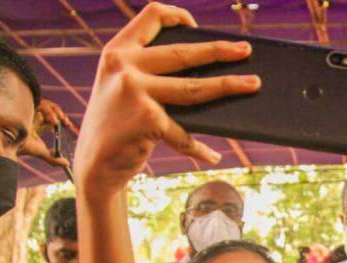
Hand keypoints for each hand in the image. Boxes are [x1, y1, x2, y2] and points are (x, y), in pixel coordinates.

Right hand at [19, 99, 71, 166]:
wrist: (11, 141)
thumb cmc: (23, 146)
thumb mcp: (41, 152)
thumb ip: (54, 158)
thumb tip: (67, 164)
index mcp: (38, 125)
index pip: (52, 119)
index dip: (61, 120)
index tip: (68, 125)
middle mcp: (34, 117)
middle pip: (50, 110)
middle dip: (60, 114)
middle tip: (66, 122)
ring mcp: (30, 110)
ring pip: (47, 105)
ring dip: (54, 112)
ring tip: (57, 121)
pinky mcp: (28, 106)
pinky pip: (42, 104)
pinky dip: (49, 111)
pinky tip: (50, 119)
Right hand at [73, 2, 259, 196]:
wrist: (94, 163)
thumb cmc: (116, 125)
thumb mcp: (120, 87)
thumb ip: (146, 71)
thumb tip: (204, 68)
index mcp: (117, 52)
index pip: (150, 16)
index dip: (178, 16)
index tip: (197, 27)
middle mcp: (123, 66)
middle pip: (183, 53)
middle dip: (220, 50)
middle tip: (246, 51)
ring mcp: (135, 91)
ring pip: (195, 88)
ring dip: (229, 86)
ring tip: (253, 84)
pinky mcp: (149, 119)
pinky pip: (184, 134)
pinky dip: (198, 148)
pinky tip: (212, 155)